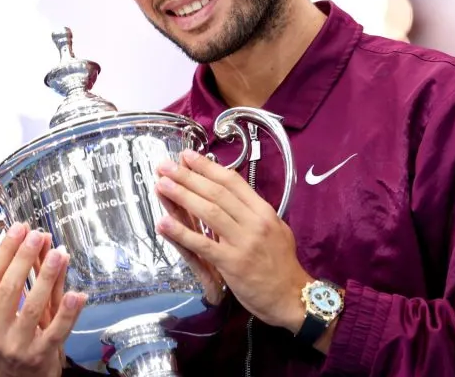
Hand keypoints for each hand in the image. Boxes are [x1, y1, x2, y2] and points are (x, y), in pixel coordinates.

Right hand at [0, 223, 87, 376]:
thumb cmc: (11, 348)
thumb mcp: (6, 318)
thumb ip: (23, 284)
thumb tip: (38, 246)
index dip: (4, 250)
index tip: (18, 229)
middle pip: (9, 287)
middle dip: (24, 257)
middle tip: (38, 235)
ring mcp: (17, 345)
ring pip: (33, 306)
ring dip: (48, 276)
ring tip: (59, 253)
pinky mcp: (40, 357)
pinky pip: (57, 331)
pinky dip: (68, 312)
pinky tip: (77, 294)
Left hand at [154, 150, 311, 331]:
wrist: (292, 296)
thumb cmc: (281, 264)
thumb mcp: (275, 229)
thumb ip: (253, 214)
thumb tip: (229, 198)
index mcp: (263, 211)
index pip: (232, 182)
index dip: (207, 167)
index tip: (187, 156)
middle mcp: (254, 221)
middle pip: (217, 192)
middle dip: (188, 177)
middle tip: (165, 166)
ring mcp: (243, 242)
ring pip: (209, 212)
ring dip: (182, 196)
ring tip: (162, 185)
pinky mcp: (232, 263)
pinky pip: (203, 244)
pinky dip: (182, 233)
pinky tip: (164, 223)